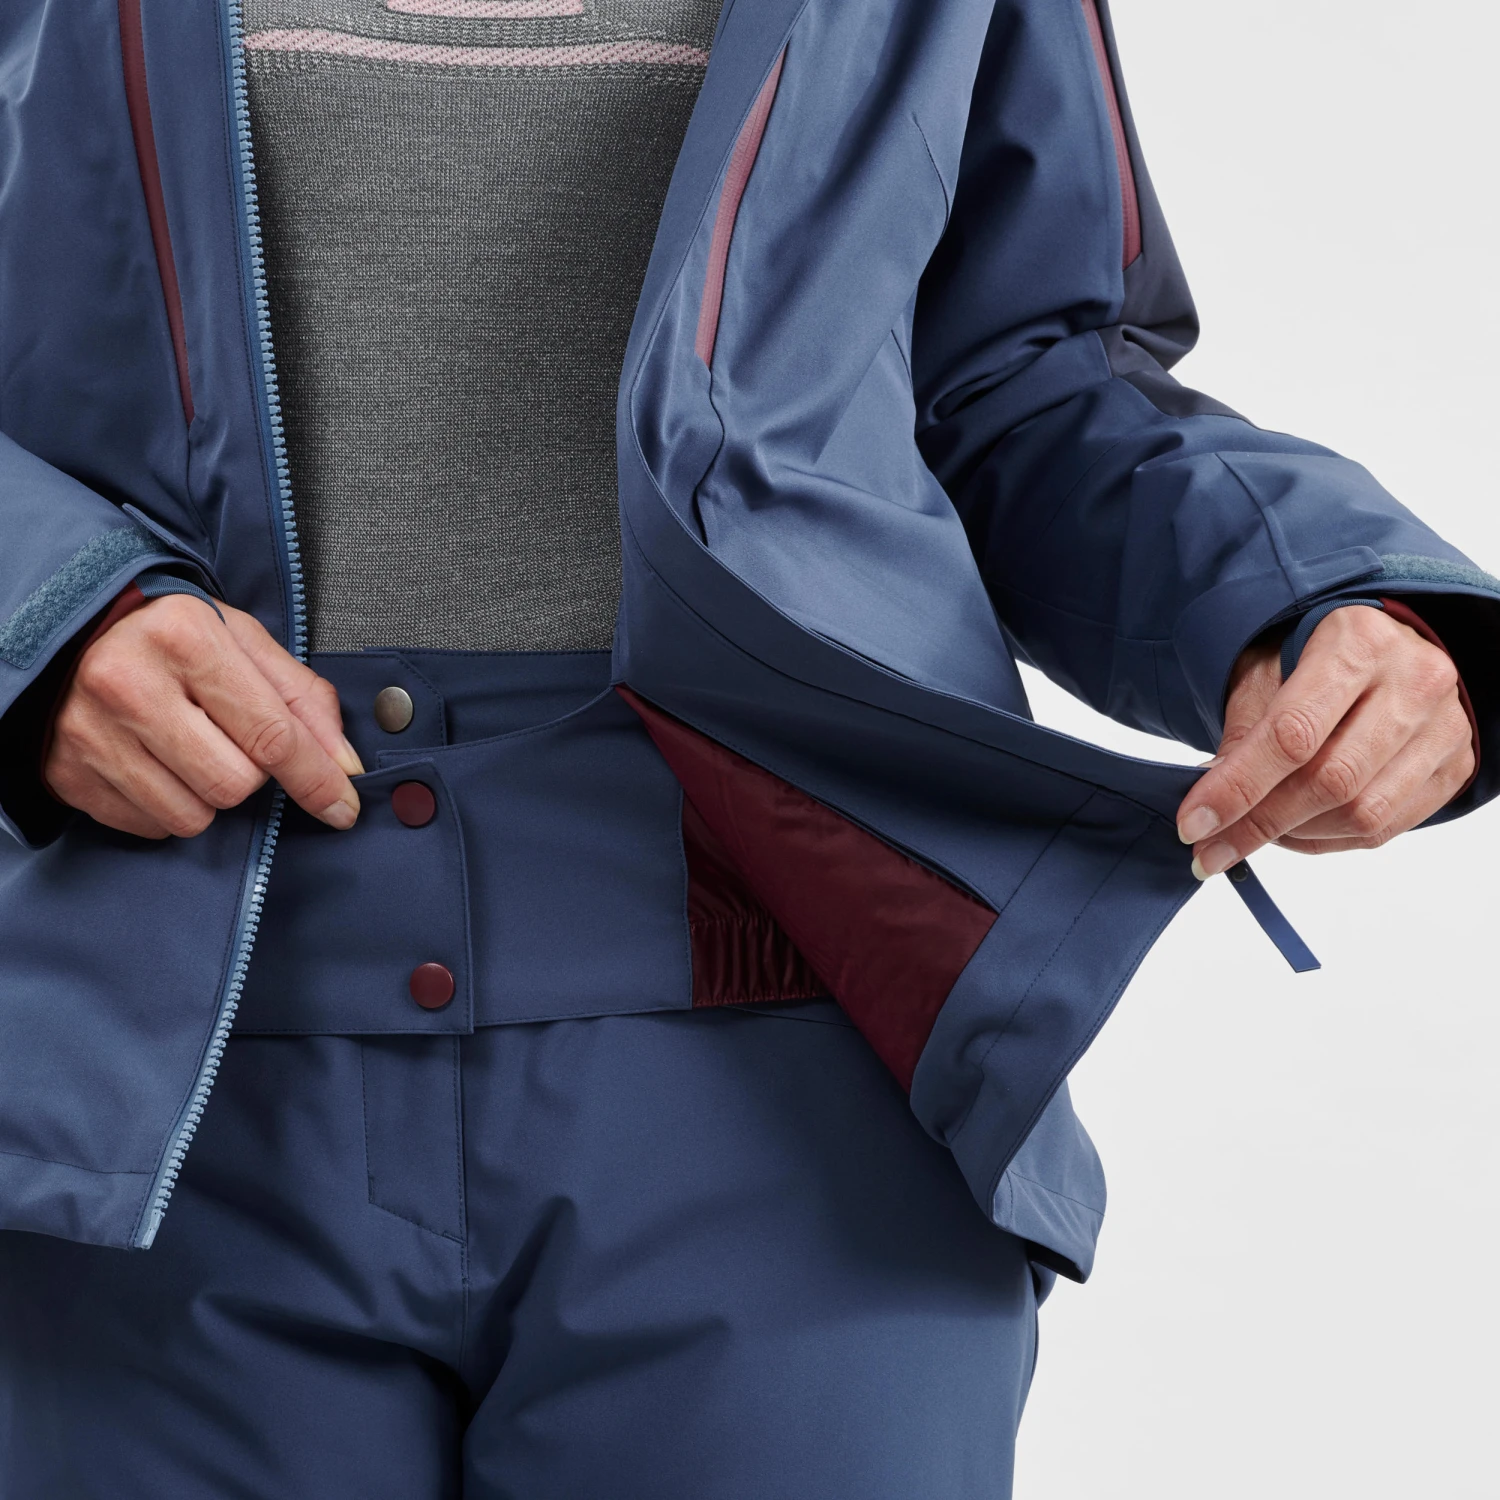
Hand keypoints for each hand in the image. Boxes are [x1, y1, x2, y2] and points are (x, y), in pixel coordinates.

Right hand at [45, 593, 364, 839]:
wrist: (71, 634)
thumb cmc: (170, 636)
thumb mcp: (243, 642)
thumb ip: (302, 698)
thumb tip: (343, 764)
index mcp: (184, 636)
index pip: (271, 733)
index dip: (316, 779)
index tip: (342, 807)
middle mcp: (128, 682)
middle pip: (233, 784)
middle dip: (250, 773)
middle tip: (229, 738)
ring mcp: (89, 731)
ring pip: (192, 815)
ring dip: (208, 795)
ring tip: (189, 748)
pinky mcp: (66, 773)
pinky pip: (150, 825)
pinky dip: (168, 806)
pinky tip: (155, 764)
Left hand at [1176, 605, 1473, 875]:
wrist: (1386, 647)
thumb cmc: (1312, 652)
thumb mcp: (1264, 668)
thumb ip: (1244, 729)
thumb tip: (1214, 801)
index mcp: (1358, 641)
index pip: (1293, 733)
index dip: (1238, 788)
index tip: (1193, 825)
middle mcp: (1415, 680)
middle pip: (1331, 780)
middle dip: (1259, 824)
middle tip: (1210, 849)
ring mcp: (1446, 725)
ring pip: (1362, 813)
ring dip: (1294, 836)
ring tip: (1250, 834)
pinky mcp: (1456, 765)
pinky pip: (1387, 828)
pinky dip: (1328, 841)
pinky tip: (1293, 832)